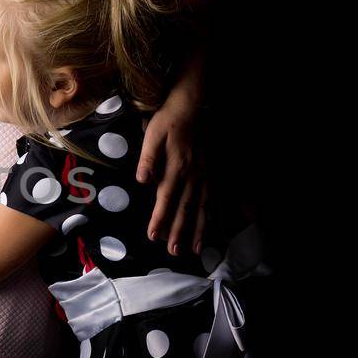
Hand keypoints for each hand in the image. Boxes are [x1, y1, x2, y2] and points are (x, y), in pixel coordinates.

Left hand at [138, 87, 207, 255]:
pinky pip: (216, 198)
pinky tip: (214, 228)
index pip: (166, 199)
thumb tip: (142, 181)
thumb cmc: (170, 120)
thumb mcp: (153, 135)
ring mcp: (206, 175)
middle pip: (185, 209)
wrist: (195, 105)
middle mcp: (194, 175)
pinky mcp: (214, 172)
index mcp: (177, 167)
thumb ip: (148, 159)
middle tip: (175, 252)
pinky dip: (214, 215)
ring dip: (199, 229)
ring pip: (202, 207)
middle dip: (179, 232)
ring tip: (195, 249)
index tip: (153, 236)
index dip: (160, 218)